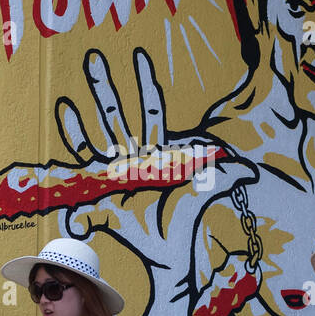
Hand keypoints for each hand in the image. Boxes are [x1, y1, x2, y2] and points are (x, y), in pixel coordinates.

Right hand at [55, 48, 256, 250]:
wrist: (166, 258)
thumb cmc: (181, 226)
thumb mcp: (201, 194)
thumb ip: (221, 177)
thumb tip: (251, 167)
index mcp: (154, 157)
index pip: (149, 114)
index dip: (144, 87)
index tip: (140, 59)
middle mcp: (130, 160)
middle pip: (117, 117)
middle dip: (106, 88)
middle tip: (94, 57)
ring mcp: (113, 174)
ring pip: (97, 133)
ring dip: (86, 107)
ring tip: (70, 91)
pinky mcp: (100, 190)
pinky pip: (83, 162)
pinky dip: (73, 138)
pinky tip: (64, 115)